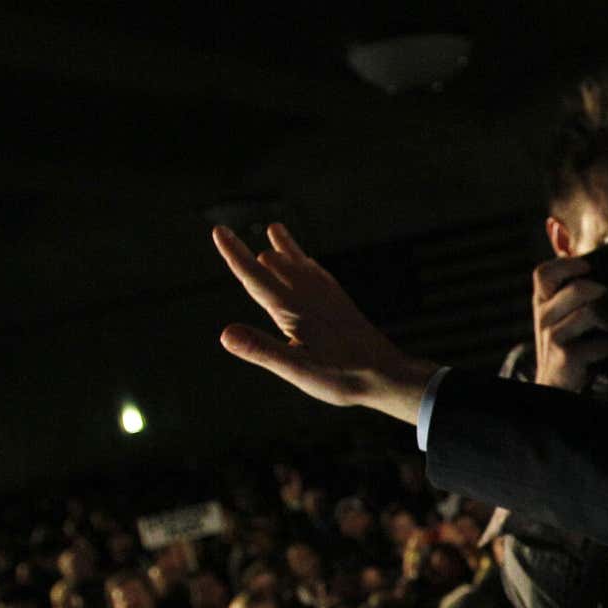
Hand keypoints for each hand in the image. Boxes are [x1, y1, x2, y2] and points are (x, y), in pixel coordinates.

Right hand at [214, 224, 435, 422]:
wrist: (389, 374)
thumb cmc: (343, 376)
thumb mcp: (298, 370)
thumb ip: (262, 350)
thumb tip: (225, 334)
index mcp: (293, 310)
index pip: (256, 277)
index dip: (235, 254)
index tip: (218, 230)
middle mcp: (310, 296)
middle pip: (275, 266)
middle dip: (252, 256)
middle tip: (227, 237)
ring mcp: (329, 297)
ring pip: (300, 264)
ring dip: (284, 249)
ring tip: (276, 229)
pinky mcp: (342, 304)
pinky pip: (321, 275)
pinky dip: (307, 263)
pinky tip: (309, 264)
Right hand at [532, 257, 607, 390]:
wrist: (557, 382)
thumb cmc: (567, 342)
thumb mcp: (562, 310)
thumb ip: (569, 281)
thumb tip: (566, 237)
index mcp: (543, 301)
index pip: (544, 273)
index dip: (568, 265)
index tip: (589, 268)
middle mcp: (544, 317)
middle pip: (577, 290)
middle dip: (603, 292)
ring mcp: (553, 337)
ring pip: (590, 313)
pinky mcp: (567, 357)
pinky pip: (601, 342)